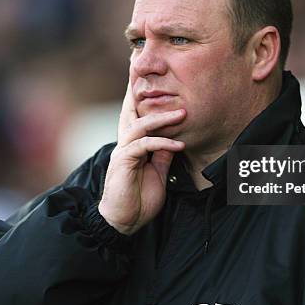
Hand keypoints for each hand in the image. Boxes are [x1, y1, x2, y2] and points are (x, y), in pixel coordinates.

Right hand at [98, 83, 185, 234]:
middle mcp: (125, 144)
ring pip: (140, 126)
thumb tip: (174, 139)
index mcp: (132, 145)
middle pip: (132, 112)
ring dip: (162, 119)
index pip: (136, 117)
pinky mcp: (123, 162)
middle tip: (159, 82)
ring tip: (182, 114)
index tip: (152, 83)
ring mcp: (123, 152)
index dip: (141, 99)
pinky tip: (178, 144)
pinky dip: (162, 143)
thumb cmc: (139, 199)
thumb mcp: (158, 173)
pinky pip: (144, 146)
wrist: (123, 221)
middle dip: (144, 95)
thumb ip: (163, 154)